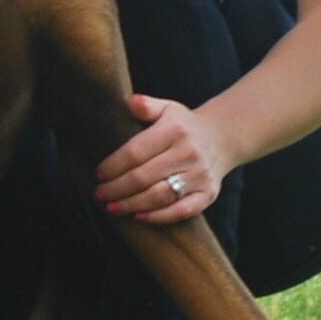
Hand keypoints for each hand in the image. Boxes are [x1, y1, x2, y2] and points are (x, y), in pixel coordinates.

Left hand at [93, 95, 229, 223]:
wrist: (222, 138)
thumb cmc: (184, 126)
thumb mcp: (167, 109)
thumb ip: (147, 105)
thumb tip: (130, 102)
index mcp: (175, 130)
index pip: (135, 152)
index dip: (113, 166)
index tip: (98, 175)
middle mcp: (189, 152)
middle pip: (143, 177)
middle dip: (116, 189)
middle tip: (99, 195)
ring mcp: (200, 175)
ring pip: (159, 196)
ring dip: (131, 205)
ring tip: (112, 208)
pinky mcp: (208, 194)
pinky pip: (181, 211)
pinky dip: (158, 217)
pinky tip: (138, 217)